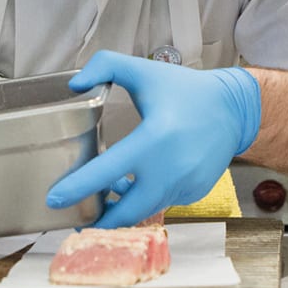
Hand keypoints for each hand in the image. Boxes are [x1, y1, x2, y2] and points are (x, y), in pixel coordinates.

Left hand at [46, 51, 260, 227]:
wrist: (233, 109)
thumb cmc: (185, 90)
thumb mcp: (144, 70)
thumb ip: (105, 66)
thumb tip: (75, 85)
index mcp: (154, 139)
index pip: (107, 172)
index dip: (78, 188)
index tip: (54, 200)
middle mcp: (170, 169)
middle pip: (126, 211)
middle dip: (99, 220)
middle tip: (75, 218)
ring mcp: (185, 185)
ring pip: (144, 209)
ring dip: (122, 207)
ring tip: (107, 193)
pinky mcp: (194, 193)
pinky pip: (162, 203)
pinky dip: (146, 199)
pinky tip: (138, 182)